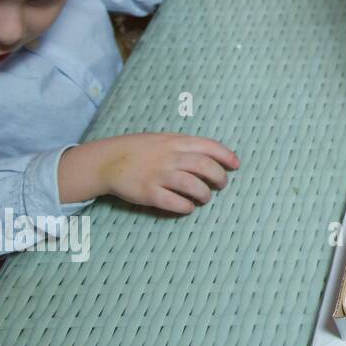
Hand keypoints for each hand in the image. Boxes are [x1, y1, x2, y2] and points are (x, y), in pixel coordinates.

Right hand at [58, 134, 239, 213]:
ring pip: (193, 186)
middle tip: (222, 184)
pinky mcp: (148, 193)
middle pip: (205, 167)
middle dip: (219, 177)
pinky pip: (174, 202)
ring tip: (205, 198)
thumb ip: (187, 145)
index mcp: (176, 142)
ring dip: (205, 194)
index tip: (236, 165)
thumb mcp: (164, 139)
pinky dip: (186, 206)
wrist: (109, 161)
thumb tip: (215, 155)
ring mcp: (158, 175)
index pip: (209, 146)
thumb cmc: (142, 150)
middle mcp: (169, 157)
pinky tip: (189, 207)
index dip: (226, 156)